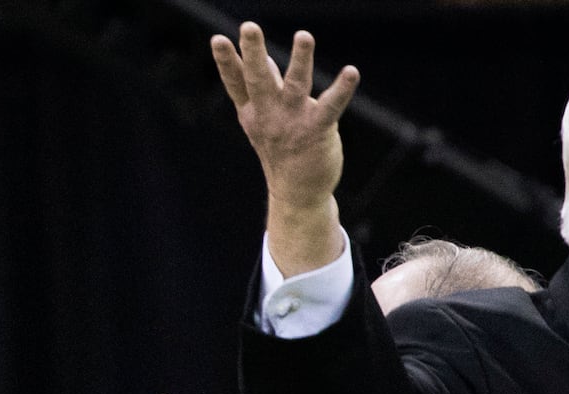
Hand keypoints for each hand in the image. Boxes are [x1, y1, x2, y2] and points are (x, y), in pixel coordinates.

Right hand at [210, 23, 358, 273]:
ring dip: (300, 60)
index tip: (217, 39)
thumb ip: (263, 87)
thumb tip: (263, 58)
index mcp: (252, 111)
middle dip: (254, 52)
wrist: (296, 192)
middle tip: (249, 27)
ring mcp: (293, 121)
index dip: (226, 62)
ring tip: (304, 36)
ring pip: (296, 85)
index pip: (236, 82)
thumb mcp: (263, 119)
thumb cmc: (280, 148)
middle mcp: (269, 114)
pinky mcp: (317, 129)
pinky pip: (330, 106)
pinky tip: (351, 72)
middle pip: (259, 79)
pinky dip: (341, 89)